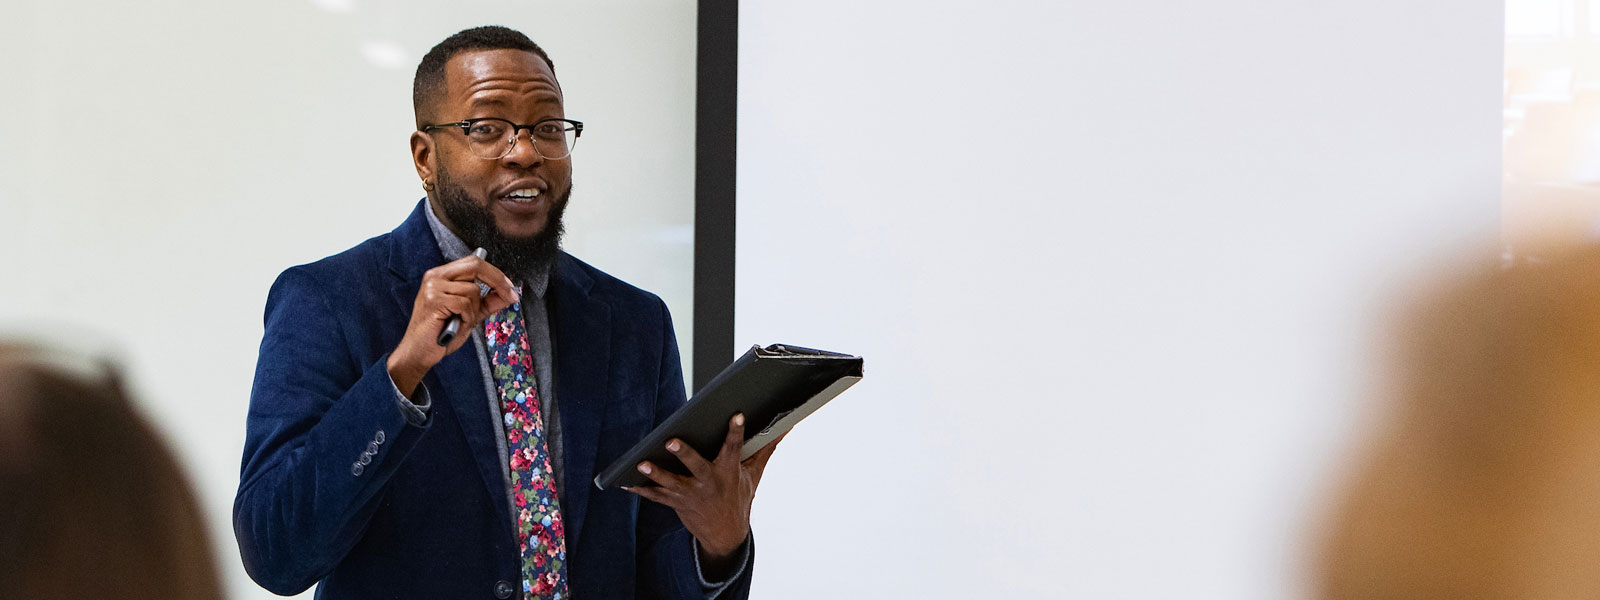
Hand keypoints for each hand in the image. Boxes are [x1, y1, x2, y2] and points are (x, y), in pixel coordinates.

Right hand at [387, 253, 518, 396]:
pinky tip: (456, 325)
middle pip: (475, 266)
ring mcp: (433, 287)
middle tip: (510, 296)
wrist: (419, 353)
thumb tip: (509, 294)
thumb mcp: (471, 315)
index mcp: (442, 275)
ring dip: (474, 311)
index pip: (474, 262)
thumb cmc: (441, 335)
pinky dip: (467, 317)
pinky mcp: (434, 300)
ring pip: (473, 290)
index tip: (510, 288)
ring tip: (462, 322)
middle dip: (498, 281)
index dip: (495, 273)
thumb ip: (488, 303)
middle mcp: (435, 276)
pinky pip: (465, 303)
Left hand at [622, 414, 783, 566]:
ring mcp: (690, 494)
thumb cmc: (738, 497)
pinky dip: (640, 489)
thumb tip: (787, 426)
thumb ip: (765, 449)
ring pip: (671, 483)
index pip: (734, 447)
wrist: (725, 535)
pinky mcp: (675, 503)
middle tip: (671, 441)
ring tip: (641, 463)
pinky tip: (624, 482)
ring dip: (656, 473)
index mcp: (728, 472)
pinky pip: (655, 496)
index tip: (736, 415)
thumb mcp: (753, 474)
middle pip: (696, 466)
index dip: (736, 431)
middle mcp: (708, 483)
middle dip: (684, 454)